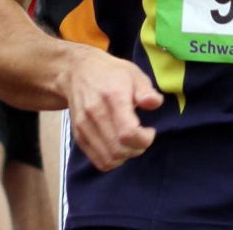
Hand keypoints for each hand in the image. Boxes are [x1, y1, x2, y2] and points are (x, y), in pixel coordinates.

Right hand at [59, 45, 163, 171]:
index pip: (127, 132)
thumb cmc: (111, 73)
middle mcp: (95, 114)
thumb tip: (155, 103)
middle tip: (142, 137)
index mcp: (113, 97)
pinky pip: (98, 161)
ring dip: (126, 156)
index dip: (144, 139)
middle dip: (137, 149)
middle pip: (118, 149)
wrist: (78, 72)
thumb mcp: (134, 74)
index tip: (150, 131)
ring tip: (131, 142)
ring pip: (108, 159)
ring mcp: (84, 127)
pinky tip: (119, 146)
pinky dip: (113, 160)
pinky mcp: (78, 136)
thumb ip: (146, 90)